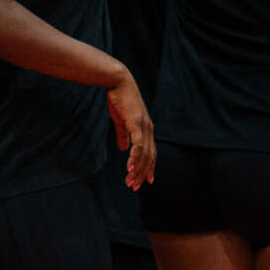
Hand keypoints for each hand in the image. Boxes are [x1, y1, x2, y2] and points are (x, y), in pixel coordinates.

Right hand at [107, 69, 155, 188]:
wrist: (118, 82)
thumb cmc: (119, 100)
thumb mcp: (121, 121)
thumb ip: (123, 135)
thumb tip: (122, 148)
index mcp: (146, 129)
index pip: (151, 153)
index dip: (149, 167)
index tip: (146, 181)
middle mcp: (148, 129)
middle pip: (148, 157)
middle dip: (142, 174)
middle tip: (134, 187)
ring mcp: (144, 126)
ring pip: (143, 154)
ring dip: (137, 170)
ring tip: (130, 182)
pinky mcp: (136, 123)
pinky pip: (137, 145)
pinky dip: (134, 158)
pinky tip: (129, 168)